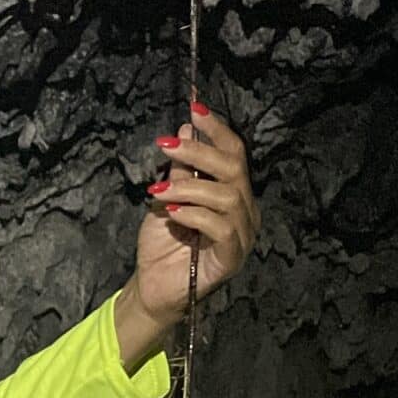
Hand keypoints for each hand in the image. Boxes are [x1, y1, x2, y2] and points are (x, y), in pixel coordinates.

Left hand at [133, 96, 260, 330]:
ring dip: (188, 187)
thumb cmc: (163, 244)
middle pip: (234, 169)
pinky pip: (221, 226)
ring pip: (227, 196)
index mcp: (234, 194)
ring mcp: (242, 235)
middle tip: (167, 145)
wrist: (153, 286)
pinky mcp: (232, 258)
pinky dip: (194, 214)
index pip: (235, 154)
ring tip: (158, 193)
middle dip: (199, 152)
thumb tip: (185, 129)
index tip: (194, 110)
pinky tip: (173, 214)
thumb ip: (180, 170)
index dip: (217, 131)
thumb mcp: (168, 198)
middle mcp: (245, 212)